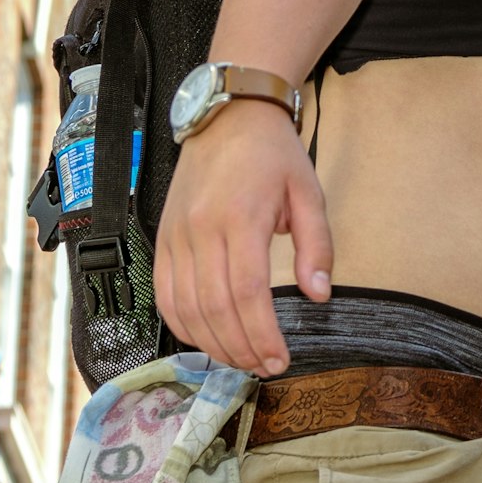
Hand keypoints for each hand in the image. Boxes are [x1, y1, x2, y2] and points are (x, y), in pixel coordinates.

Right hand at [154, 92, 328, 375]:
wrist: (228, 115)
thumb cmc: (273, 154)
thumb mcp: (309, 192)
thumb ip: (317, 245)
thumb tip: (319, 295)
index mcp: (241, 217)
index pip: (248, 291)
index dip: (262, 333)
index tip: (280, 359)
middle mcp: (201, 229)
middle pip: (214, 307)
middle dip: (240, 347)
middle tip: (263, 368)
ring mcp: (176, 235)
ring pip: (185, 306)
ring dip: (212, 343)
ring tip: (240, 360)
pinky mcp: (163, 238)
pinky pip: (164, 293)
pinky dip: (181, 324)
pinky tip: (204, 339)